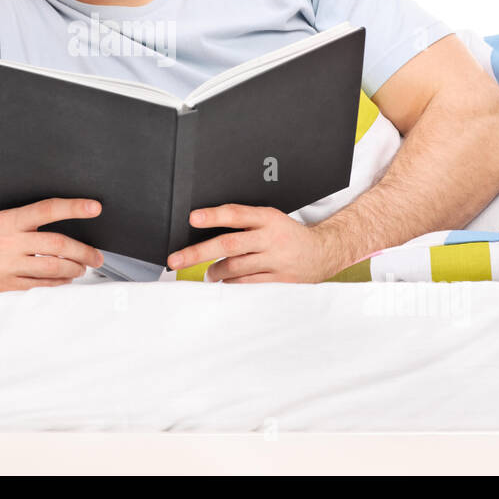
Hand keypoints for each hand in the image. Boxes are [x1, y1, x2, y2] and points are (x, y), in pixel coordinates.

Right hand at [0, 198, 104, 291]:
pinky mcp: (8, 285)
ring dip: (74, 268)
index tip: (94, 208)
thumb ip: (29, 218)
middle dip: (83, 251)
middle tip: (97, 256)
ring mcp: (7, 266)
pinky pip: (42, 284)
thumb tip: (68, 220)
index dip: (73, 208)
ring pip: (53, 267)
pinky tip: (66, 277)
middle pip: (57, 244)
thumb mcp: (2, 219)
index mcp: (8, 220)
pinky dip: (59, 281)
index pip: (47, 210)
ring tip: (83, 267)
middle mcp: (8, 242)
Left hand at [166, 204, 337, 282]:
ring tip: (209, 273)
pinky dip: (231, 283)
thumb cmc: (286, 235)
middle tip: (175, 259)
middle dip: (197, 252)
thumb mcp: (269, 219)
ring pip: (234, 267)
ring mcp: (276, 260)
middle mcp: (271, 238)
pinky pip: (246, 284)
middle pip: (229, 244)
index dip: (213, 215)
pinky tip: (226, 281)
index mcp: (267, 217)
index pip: (236, 214)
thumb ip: (243, 222)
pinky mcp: (280, 281)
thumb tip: (204, 227)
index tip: (193, 218)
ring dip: (214, 271)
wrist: (323, 252)